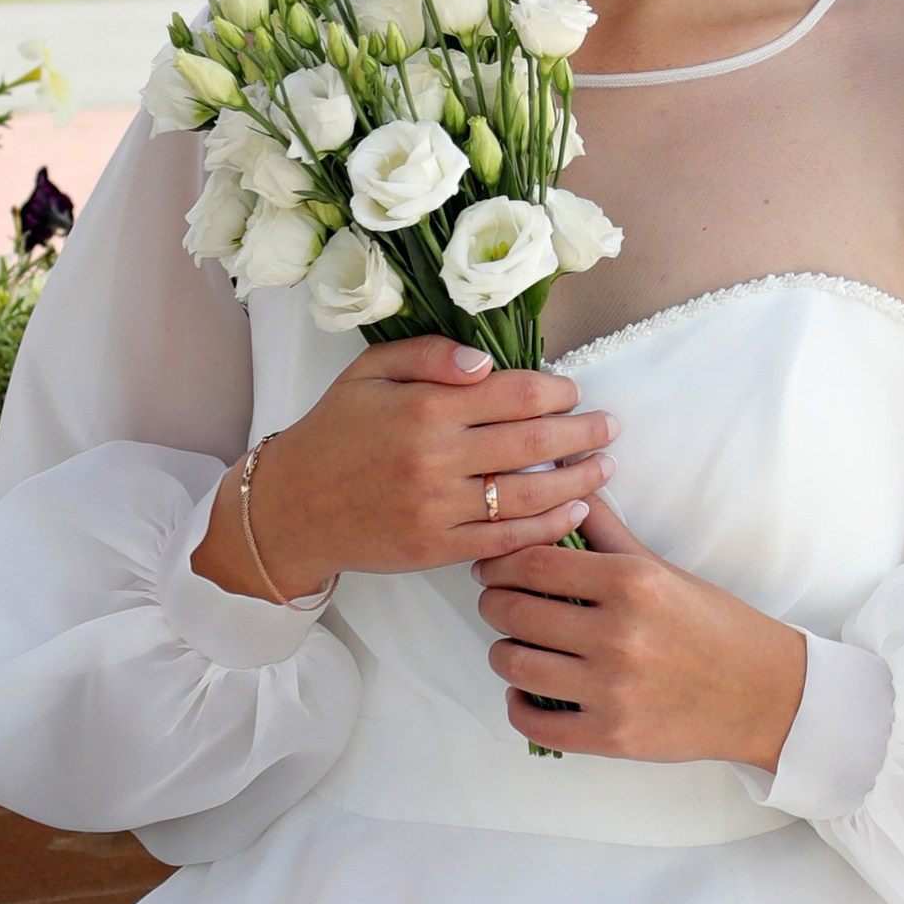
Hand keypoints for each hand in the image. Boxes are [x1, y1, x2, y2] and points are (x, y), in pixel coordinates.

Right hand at [193, 338, 615, 602]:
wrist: (292, 507)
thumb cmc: (335, 431)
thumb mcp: (370, 371)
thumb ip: (431, 355)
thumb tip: (488, 363)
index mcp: (425, 406)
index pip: (516, 394)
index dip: (558, 393)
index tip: (576, 393)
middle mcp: (436, 457)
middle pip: (533, 442)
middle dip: (583, 433)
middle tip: (611, 427)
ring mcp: (438, 508)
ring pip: (528, 494)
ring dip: (578, 481)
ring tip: (605, 468)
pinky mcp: (437, 549)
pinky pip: (506, 539)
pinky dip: (547, 527)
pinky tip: (574, 513)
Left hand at [474, 498, 809, 773]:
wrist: (761, 693)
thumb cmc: (711, 624)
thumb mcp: (660, 569)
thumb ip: (606, 531)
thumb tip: (566, 485)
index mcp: (631, 583)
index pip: (532, 563)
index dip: (498, 563)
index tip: (491, 566)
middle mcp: (619, 634)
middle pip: (513, 612)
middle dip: (493, 604)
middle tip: (498, 603)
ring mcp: (613, 689)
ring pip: (515, 666)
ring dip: (503, 654)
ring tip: (516, 646)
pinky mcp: (611, 736)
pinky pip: (532, 722)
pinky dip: (518, 705)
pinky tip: (529, 692)